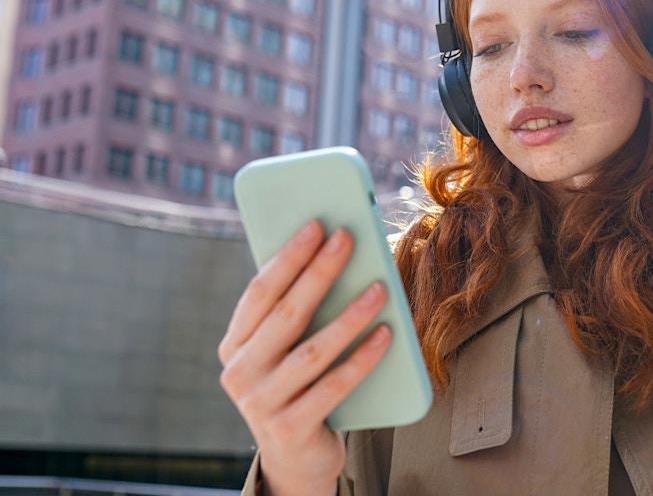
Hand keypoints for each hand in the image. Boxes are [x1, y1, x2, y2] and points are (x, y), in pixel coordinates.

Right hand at [218, 221, 390, 495]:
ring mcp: (261, 403)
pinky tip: (386, 334)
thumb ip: (299, 312)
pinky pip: (332, 387)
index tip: (316, 224)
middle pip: (286, 313)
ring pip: (312, 351)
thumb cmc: (298, 387)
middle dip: (320, 271)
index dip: (288, 256)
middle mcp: (239, 372)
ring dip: (349, 316)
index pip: (260, 292)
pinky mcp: (288, 428)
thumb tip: (338, 255)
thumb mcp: (288, 350)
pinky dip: (362, 359)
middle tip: (348, 238)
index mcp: (234, 344)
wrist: (296, 459)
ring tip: (380, 288)